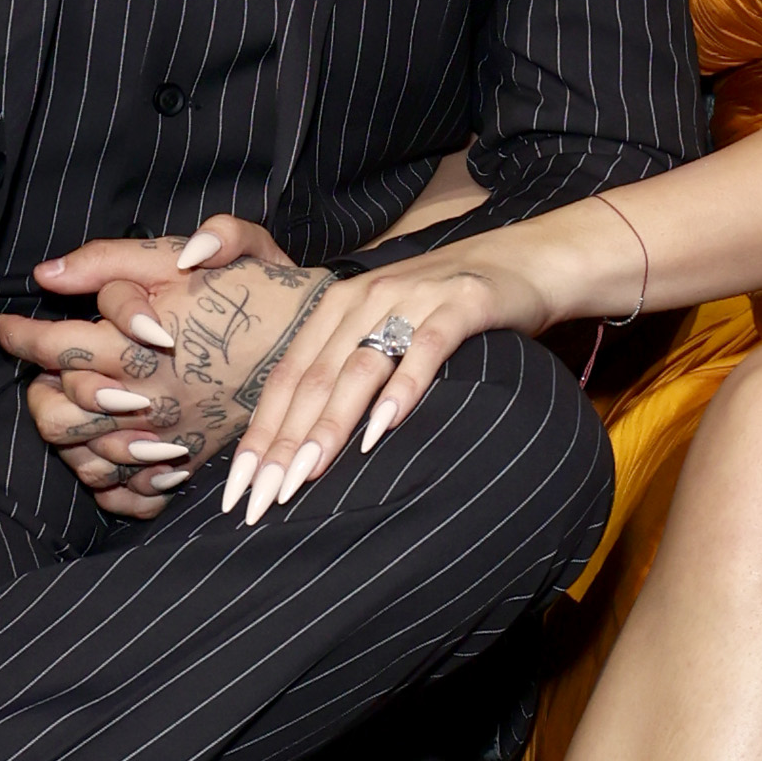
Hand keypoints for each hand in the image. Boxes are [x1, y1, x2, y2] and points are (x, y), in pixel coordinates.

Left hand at [0, 233, 322, 517]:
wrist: (326, 344)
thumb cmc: (261, 290)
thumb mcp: (190, 252)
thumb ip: (116, 258)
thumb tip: (48, 272)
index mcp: (141, 343)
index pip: (54, 346)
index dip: (18, 336)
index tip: (2, 327)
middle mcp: (148, 397)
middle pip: (55, 413)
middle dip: (35, 389)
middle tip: (37, 368)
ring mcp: (168, 436)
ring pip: (84, 455)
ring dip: (64, 433)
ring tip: (66, 403)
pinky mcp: (190, 461)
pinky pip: (124, 490)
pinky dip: (102, 478)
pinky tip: (101, 449)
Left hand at [214, 241, 558, 523]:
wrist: (522, 261)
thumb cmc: (444, 310)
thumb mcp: (383, 330)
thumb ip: (343, 370)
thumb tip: (299, 447)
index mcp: (335, 308)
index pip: (286, 378)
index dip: (260, 434)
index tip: (238, 490)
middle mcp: (365, 299)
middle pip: (313, 379)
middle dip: (283, 444)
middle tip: (262, 499)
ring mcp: (413, 299)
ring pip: (358, 368)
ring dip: (330, 425)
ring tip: (305, 475)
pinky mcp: (461, 304)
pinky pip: (426, 350)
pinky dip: (402, 389)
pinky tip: (382, 429)